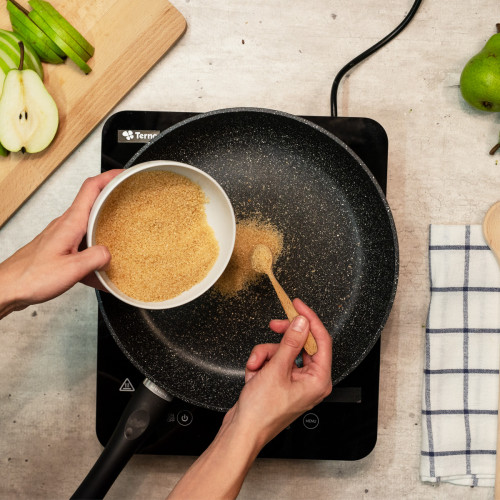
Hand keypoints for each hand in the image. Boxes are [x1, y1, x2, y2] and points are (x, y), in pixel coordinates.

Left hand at [0, 169, 122, 316]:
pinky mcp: (60, 249)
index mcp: (70, 223)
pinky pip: (82, 246)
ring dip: (106, 231)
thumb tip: (109, 253)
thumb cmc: (31, 277)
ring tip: (120, 241)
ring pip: (89, 226)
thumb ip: (96, 258)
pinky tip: (99, 274)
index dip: (109, 177)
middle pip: (93, 204)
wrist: (7, 288)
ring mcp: (62, 236)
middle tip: (130, 203)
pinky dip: (94, 256)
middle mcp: (66, 225)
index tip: (124, 175)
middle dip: (113, 200)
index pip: (91, 188)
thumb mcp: (71, 269)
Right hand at [167, 298, 331, 499]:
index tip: (298, 305)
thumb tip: (302, 323)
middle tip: (273, 326)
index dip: (310, 319)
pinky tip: (253, 375)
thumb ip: (291, 342)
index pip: (321, 340)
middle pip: (300, 344)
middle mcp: (310, 380)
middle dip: (281, 339)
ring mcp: (294, 381)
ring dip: (265, 354)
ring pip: (283, 350)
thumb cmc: (261, 412)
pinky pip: (273, 361)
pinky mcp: (280, 382)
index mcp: (318, 380)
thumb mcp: (276, 370)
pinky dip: (261, 363)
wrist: (242, 432)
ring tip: (255, 367)